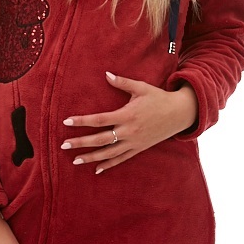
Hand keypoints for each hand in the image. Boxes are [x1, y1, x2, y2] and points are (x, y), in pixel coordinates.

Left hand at [61, 72, 197, 173]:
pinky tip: (97, 169)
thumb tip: (106, 74)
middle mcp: (129, 131)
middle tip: (64, 145)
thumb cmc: (158, 98)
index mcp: (127, 115)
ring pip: (109, 153)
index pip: (100, 120)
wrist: (179, 114)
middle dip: (81, 143)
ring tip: (75, 160)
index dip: (82, 121)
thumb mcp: (141, 87)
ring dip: (91, 157)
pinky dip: (109, 165)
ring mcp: (134, 142)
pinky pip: (121, 158)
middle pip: (100, 140)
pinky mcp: (139, 148)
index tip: (66, 122)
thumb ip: (122, 82)